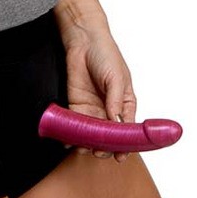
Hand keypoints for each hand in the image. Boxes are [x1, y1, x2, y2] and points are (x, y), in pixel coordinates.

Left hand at [59, 18, 137, 162]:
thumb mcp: (117, 78)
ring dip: (88, 143)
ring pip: (91, 134)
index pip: (127, 129)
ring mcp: (92, 108)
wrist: (83, 40)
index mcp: (125, 104)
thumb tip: (116, 122)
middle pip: (108, 135)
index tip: (120, 157)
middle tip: (99, 151)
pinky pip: (74, 124)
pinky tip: (69, 141)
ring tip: (84, 149)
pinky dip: (71, 134)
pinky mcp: (75, 105)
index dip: (125, 144)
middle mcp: (109, 110)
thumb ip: (116, 101)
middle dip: (104, 146)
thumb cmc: (106, 55)